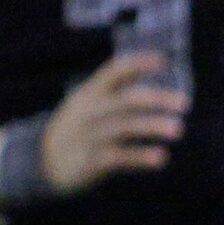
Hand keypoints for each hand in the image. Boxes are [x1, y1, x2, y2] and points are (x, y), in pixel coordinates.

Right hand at [41, 51, 189, 193]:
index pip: (113, 71)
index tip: (163, 61)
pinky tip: (160, 158)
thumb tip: (143, 68)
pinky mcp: (89, 162)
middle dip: (157, 99)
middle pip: (126, 100)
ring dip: (153, 126)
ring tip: (178, 129)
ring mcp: (88, 137)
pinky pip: (119, 157)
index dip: (138, 64)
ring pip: (126, 127)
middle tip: (185, 103)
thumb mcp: (85, 105)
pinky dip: (141, 157)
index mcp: (89, 94)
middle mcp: (89, 112)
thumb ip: (112, 90)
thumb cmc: (74, 130)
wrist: (39, 163)